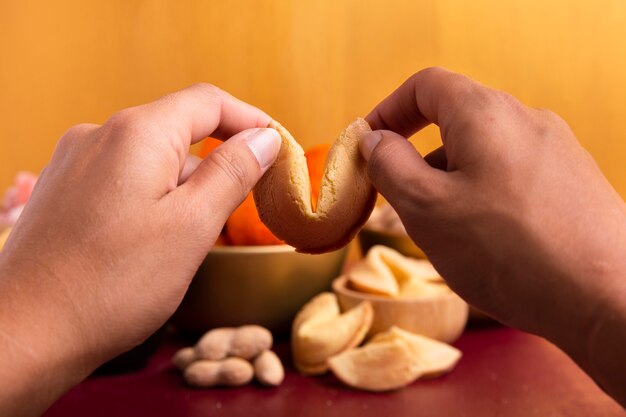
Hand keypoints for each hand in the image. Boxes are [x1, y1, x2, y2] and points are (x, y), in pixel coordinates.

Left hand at [0, 84, 280, 415]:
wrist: (24, 333)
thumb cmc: (112, 285)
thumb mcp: (192, 227)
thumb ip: (233, 173)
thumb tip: (264, 138)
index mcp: (137, 133)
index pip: (208, 102)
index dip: (250, 119)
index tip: (278, 146)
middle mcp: (100, 134)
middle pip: (179, 128)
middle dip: (218, 159)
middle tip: (244, 204)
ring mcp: (75, 161)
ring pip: (152, 157)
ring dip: (184, 185)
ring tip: (191, 237)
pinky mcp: (64, 189)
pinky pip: (124, 177)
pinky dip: (153, 196)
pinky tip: (152, 240)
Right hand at [361, 67, 625, 404]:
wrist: (607, 300)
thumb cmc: (508, 251)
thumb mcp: (426, 208)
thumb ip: (389, 166)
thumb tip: (375, 140)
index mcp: (485, 114)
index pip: (425, 86)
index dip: (388, 110)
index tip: (367, 144)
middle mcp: (526, 120)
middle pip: (455, 122)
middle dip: (418, 158)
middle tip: (401, 201)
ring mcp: (556, 151)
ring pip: (483, 154)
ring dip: (451, 183)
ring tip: (447, 235)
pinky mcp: (573, 182)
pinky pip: (511, 177)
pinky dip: (483, 197)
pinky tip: (488, 243)